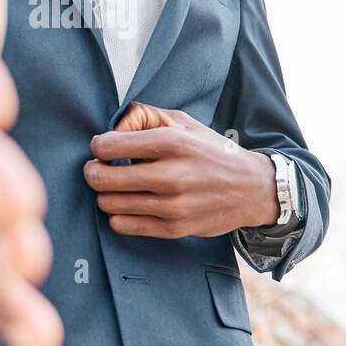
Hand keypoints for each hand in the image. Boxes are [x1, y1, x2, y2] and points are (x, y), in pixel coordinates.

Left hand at [83, 101, 278, 238]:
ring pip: (108, 204)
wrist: (252, 189)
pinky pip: (122, 226)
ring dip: (105, 194)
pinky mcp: (173, 229)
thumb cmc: (211, 152)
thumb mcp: (183, 122)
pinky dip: (117, 215)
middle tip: (99, 168)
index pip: (107, 146)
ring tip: (117, 186)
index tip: (104, 148)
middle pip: (102, 178)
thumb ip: (144, 116)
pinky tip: (129, 204)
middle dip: (93, 171)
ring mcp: (172, 206)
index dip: (98, 146)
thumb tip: (111, 129)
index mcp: (172, 142)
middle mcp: (172, 175)